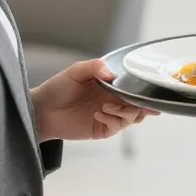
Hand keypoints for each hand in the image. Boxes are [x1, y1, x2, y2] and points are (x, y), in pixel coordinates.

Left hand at [30, 59, 157, 141]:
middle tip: (141, 102)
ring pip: (132, 116)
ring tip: (108, 106)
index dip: (145, 88)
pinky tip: (99, 113)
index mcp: (110, 83)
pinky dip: (113, 119)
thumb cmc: (58, 88)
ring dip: (126, 111)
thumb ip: (95, 67)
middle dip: (143, 103)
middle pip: (139, 102)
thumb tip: (112, 74)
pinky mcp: (102, 129)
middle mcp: (113, 99)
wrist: (42, 110)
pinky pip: (117, 126)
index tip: (153, 88)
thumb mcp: (76, 70)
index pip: (133, 85)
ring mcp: (109, 114)